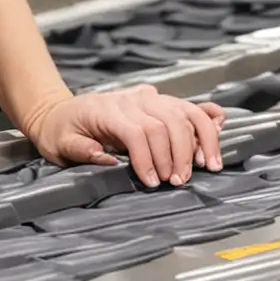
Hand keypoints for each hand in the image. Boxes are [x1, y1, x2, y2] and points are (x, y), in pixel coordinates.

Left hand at [22, 85, 225, 186]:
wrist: (60, 112)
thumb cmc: (61, 132)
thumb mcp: (59, 144)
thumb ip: (80, 150)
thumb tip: (106, 159)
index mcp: (108, 110)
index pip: (138, 131)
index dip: (149, 158)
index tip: (152, 183)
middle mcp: (133, 99)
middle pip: (167, 122)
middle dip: (178, 154)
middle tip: (179, 181)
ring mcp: (148, 97)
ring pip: (183, 112)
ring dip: (200, 139)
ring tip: (207, 165)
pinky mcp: (158, 101)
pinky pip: (188, 104)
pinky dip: (206, 115)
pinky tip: (220, 127)